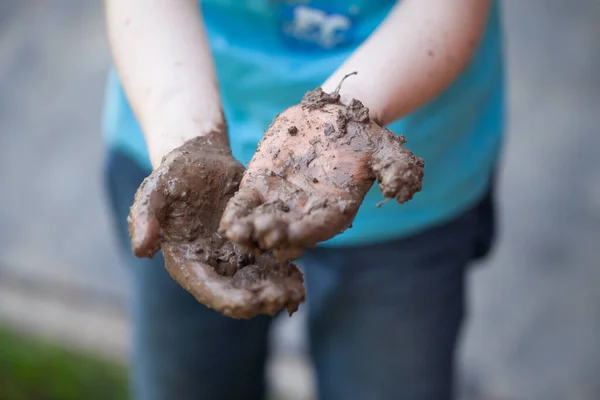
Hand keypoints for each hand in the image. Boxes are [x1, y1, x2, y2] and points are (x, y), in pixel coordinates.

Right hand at [127, 133, 304, 318]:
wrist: (200, 160)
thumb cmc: (173, 176)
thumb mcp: (154, 191)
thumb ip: (144, 217)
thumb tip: (142, 250)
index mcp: (188, 263)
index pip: (210, 291)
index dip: (233, 300)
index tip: (256, 301)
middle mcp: (213, 266)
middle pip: (239, 293)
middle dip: (262, 299)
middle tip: (286, 297)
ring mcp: (235, 257)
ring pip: (260, 282)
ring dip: (278, 290)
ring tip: (298, 291)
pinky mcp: (254, 243)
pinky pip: (272, 262)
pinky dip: (286, 271)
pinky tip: (301, 274)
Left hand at [219, 86, 424, 260]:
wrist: (335, 116)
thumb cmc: (364, 137)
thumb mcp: (386, 150)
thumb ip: (396, 170)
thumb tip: (401, 193)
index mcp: (333, 211)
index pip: (317, 228)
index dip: (303, 234)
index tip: (290, 239)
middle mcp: (304, 213)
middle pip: (285, 232)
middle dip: (272, 236)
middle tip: (260, 237)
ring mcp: (279, 202)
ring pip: (261, 224)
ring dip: (249, 232)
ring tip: (237, 233)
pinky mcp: (259, 185)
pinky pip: (245, 204)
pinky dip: (237, 214)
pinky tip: (227, 221)